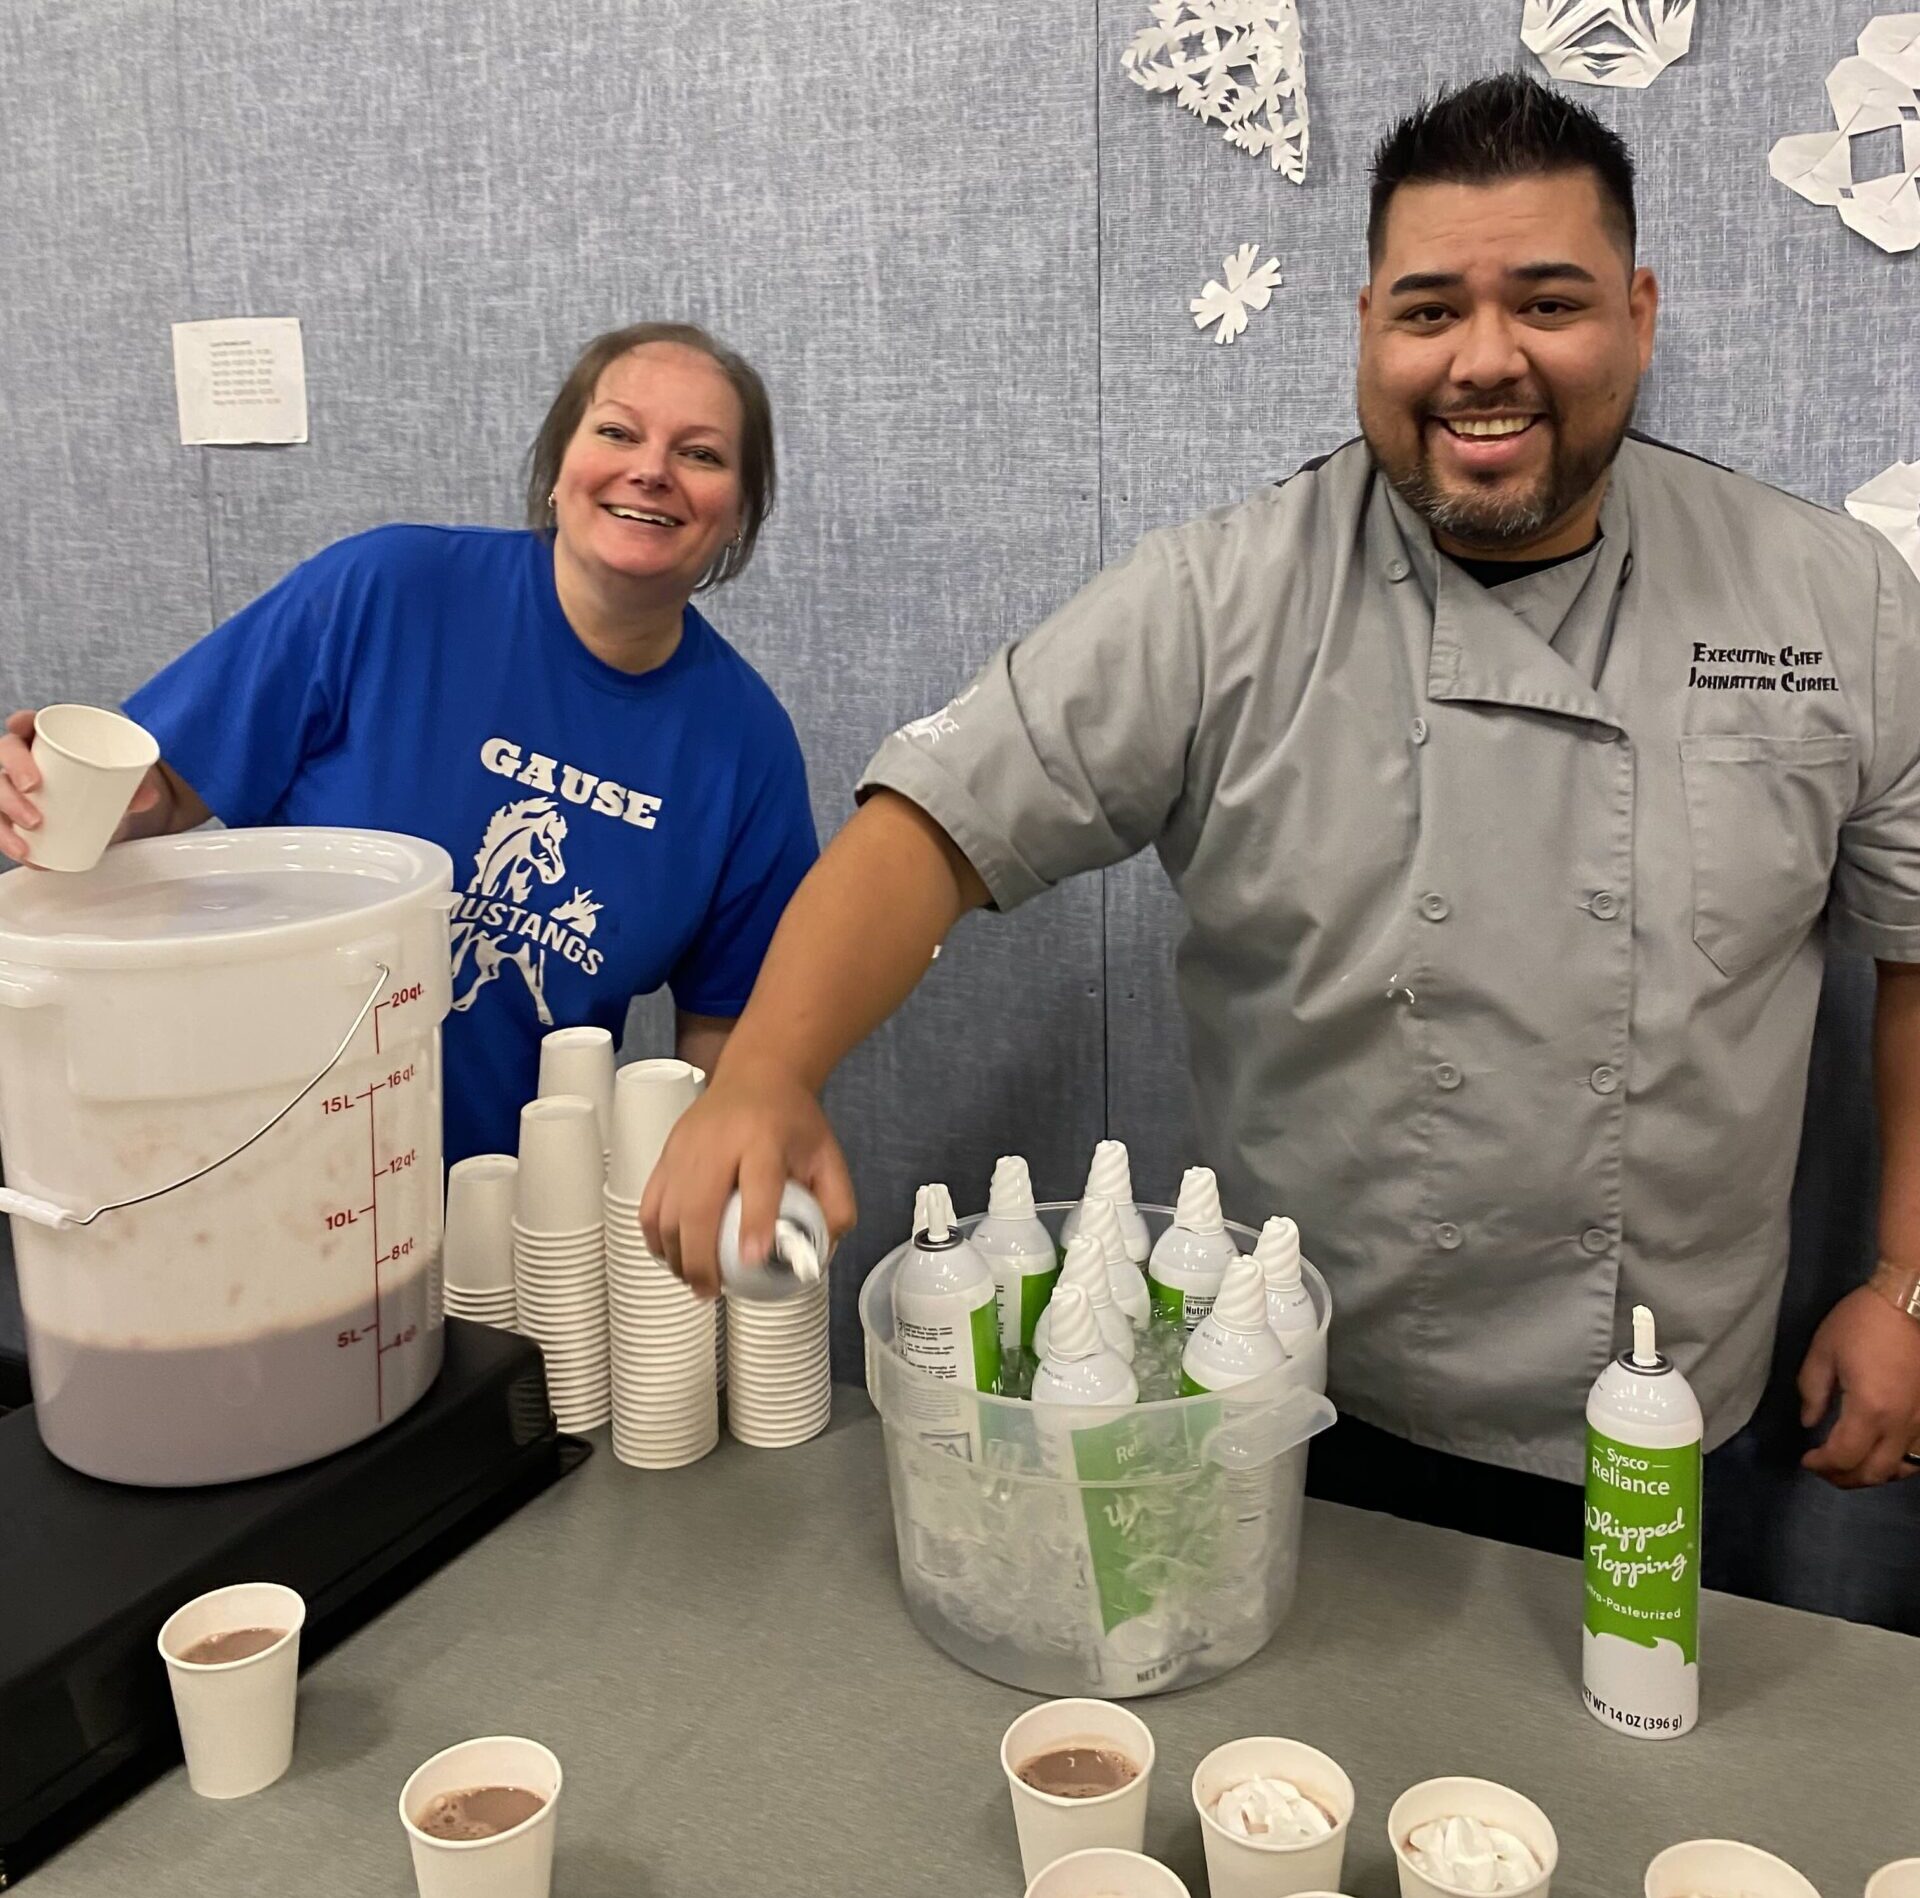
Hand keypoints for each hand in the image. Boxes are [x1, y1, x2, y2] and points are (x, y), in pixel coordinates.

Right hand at [0, 709, 164, 864]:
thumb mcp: (118, 786)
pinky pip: (1, 826)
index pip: (26, 724)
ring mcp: (13, 789)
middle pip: (5, 754)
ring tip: (33, 825)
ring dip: (8, 807)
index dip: (20, 722)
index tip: (21, 726)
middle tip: (33, 787)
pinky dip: (9, 840)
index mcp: (46, 743)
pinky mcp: (11, 817)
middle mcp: (23, 763)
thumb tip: (148, 796)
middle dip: (14, 768)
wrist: (101, 819)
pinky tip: (24, 851)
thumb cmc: (101, 789)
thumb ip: (133, 788)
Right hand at [638, 1056, 856, 1299]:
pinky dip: (654, 1238)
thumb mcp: (828, 1157)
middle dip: (700, 1258)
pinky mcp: (666, 1154)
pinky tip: (670, 1257)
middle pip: (698, 1206)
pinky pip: (649, 1204)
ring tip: (696, 1282)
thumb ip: (835, 1207)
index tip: (751, 1259)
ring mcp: (686, 1148)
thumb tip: (816, 1256)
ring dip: (675, 1256)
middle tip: (712, 1290)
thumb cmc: (791, 1120)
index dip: (754, 1223)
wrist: (757, 1075)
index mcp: (766, 1138)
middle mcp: (719, 1142)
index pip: (759, 1184)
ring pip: (667, 1211)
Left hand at [1798, 1285, 1919, 1486]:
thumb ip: (1812, 1391)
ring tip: (1852, 1466)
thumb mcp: (1824, 1351)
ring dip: (1875, 1474)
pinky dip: (1901, 1463)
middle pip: (1875, 1473)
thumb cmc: (1863, 1322)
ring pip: (1904, 1469)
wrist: (1912, 1301)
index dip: (1821, 1465)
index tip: (1806, 1459)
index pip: (1844, 1457)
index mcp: (1870, 1410)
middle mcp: (1902, 1425)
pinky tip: (1885, 1454)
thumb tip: (1809, 1421)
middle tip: (1824, 1469)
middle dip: (1845, 1478)